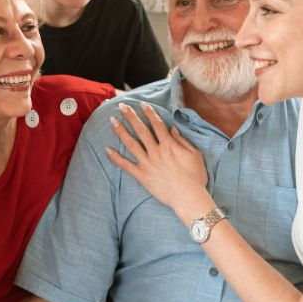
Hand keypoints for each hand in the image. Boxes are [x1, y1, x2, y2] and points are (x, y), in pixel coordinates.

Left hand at [106, 102, 209, 218]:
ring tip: (112, 121)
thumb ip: (182, 140)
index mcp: (168, 144)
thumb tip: (172, 129)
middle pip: (141, 130)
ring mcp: (147, 163)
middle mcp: (155, 151)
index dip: (149, 112)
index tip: (142, 104)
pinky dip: (116, 158)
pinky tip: (107, 150)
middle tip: (122, 106)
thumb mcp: (195, 154)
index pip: (157, 124)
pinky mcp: (142, 176)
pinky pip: (126, 165)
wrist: (188, 197)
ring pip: (131, 144)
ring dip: (121, 131)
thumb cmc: (195, 177)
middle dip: (131, 116)